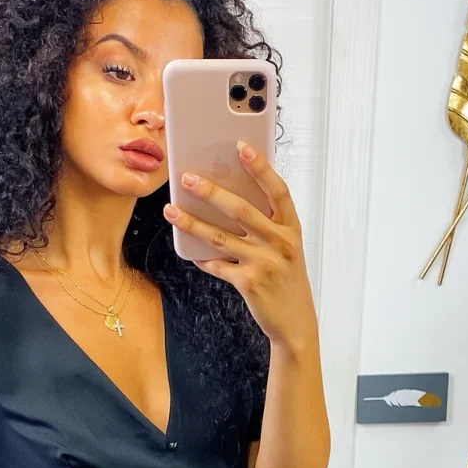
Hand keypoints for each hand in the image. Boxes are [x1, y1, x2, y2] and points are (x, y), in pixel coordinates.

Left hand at [163, 142, 317, 353]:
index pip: (277, 190)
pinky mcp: (249, 283)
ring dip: (192, 223)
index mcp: (291, 227)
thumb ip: (267, 224)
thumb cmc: (287, 278)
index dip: (260, 167)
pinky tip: (190, 251)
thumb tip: (228, 199)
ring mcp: (264, 263)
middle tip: (187, 178)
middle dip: (211, 192)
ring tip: (171, 211)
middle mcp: (280, 242)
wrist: (295, 321)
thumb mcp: (286, 247)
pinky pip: (217, 265)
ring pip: (220, 237)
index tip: (241, 147)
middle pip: (241, 210)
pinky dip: (202, 258)